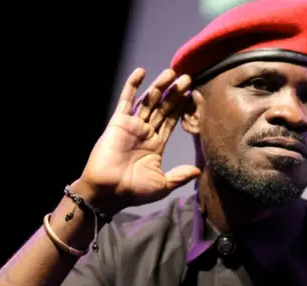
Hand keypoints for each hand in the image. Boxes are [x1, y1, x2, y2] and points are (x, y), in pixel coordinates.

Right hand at [78, 68, 200, 210]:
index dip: (181, 108)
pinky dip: (132, 85)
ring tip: (171, 72)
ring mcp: (132, 126)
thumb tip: (198, 171)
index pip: (171, 121)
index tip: (191, 94)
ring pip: (148, 101)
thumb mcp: (162, 185)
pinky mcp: (118, 122)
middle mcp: (145, 133)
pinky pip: (126, 100)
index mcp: (156, 145)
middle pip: (162, 108)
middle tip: (187, 78)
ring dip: (159, 86)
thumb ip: (179, 175)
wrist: (108, 191)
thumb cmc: (134, 191)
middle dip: (174, 93)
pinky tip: (141, 72)